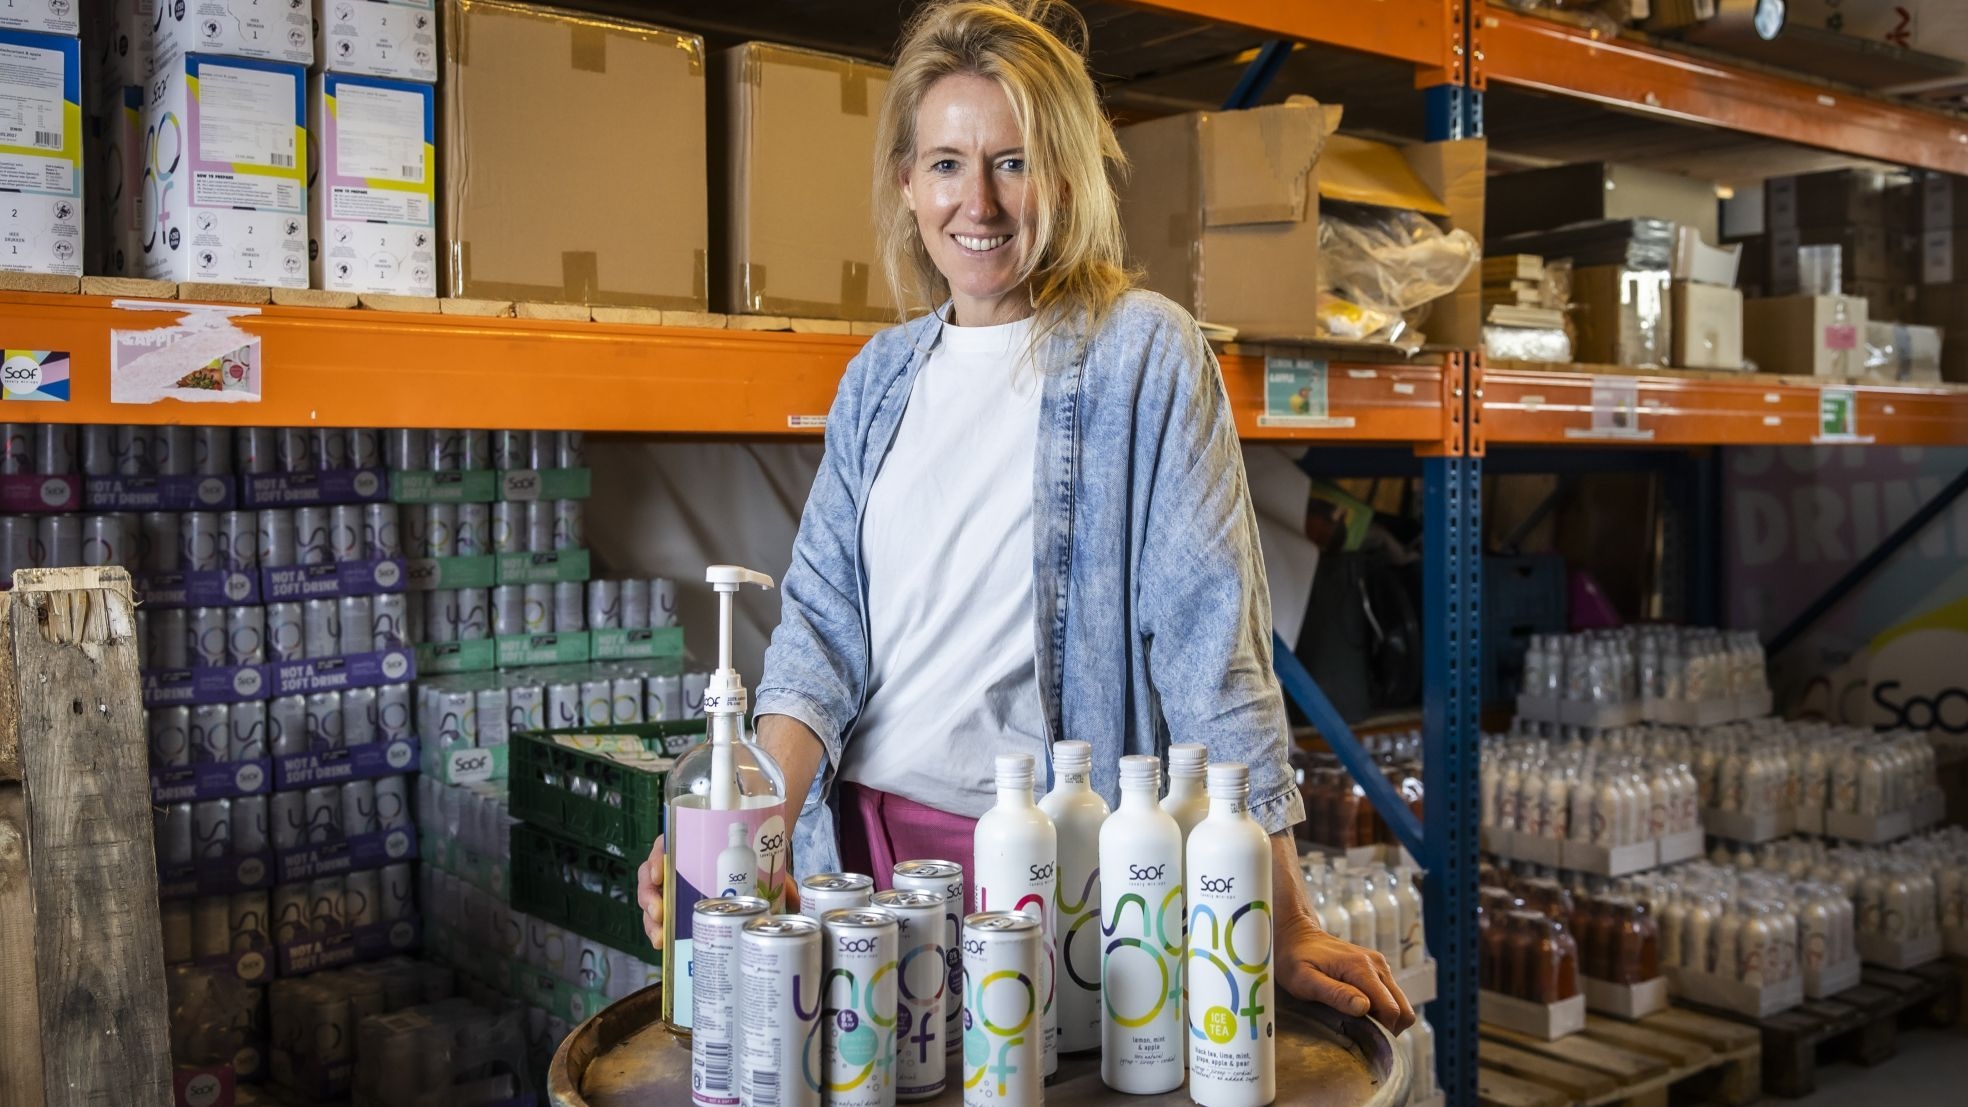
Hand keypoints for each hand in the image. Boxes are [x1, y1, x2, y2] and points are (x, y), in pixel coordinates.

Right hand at [636, 834, 801, 950]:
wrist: (754, 865)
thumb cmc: (754, 859)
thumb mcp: (763, 863)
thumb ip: (778, 878)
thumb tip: (793, 896)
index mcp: (689, 843)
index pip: (664, 847)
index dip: (656, 860)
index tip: (660, 873)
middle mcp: (677, 863)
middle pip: (652, 877)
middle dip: (650, 898)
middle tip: (661, 914)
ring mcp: (674, 885)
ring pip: (652, 899)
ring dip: (650, 919)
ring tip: (660, 936)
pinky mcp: (676, 905)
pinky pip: (659, 915)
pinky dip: (657, 928)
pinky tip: (662, 942)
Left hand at [1275, 903, 1415, 1032]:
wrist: (1295, 935)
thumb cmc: (1294, 960)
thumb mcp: (1305, 981)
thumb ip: (1335, 993)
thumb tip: (1364, 1007)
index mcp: (1362, 968)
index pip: (1391, 1010)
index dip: (1382, 1030)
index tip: (1361, 1038)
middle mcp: (1377, 965)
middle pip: (1403, 1010)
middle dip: (1388, 1028)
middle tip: (1362, 1034)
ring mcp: (1380, 965)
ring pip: (1400, 1005)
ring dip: (1386, 1020)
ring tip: (1358, 1023)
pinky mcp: (1377, 969)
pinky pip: (1391, 997)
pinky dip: (1382, 1010)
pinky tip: (1358, 1012)